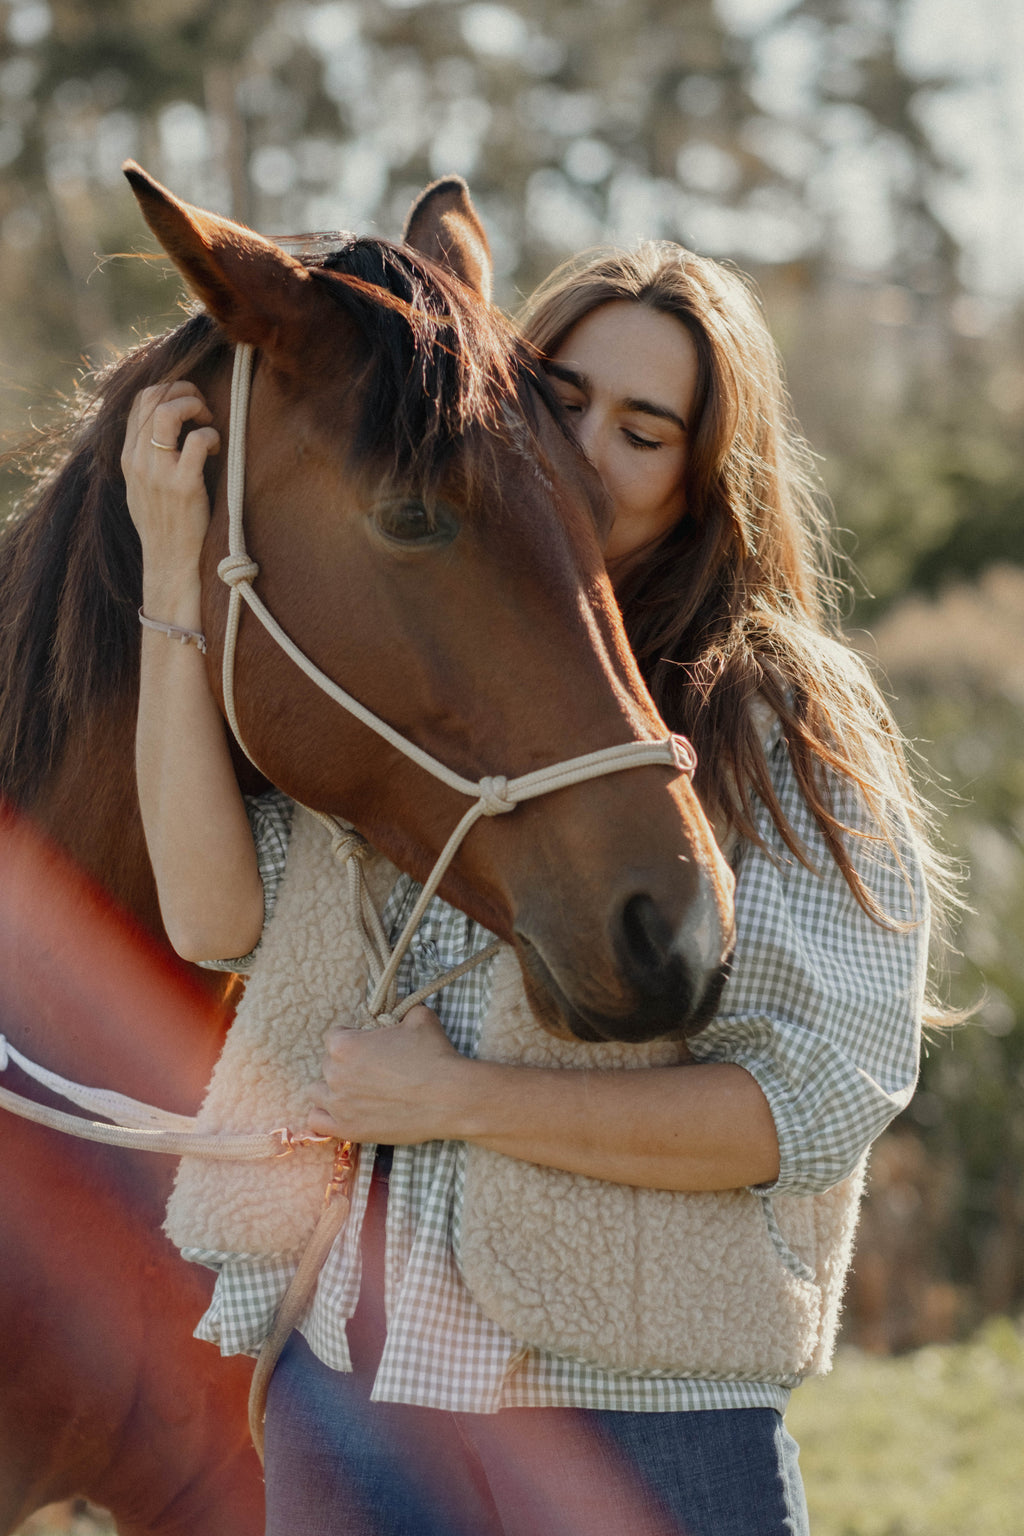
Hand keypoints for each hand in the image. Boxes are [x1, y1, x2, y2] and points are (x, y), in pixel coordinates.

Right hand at [122, 381, 219, 582]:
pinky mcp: (183, 485)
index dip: (167, 390)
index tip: (188, 402)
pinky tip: (217, 450)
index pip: (140, 401)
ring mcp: (159, 472)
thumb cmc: (162, 524)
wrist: (168, 561)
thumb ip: (145, 455)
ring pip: (169, 412)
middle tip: (203, 406)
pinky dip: (212, 435)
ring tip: (208, 421)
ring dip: (195, 405)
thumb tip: (160, 425)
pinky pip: (198, 440)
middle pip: (152, 397)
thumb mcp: (141, 487)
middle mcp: (138, 460)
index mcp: (128, 456)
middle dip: (183, 389)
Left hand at [307, 1004, 470, 1145]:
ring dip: (332, 1090)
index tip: (368, 1046)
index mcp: (345, 1045)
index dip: (352, 1039)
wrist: (449, 1098)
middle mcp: (335, 1073)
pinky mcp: (348, 1129)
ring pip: (317, 1093)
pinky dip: (325, 1117)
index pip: (334, 1037)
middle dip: (346, 1065)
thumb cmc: (434, 1055)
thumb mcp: (419, 1018)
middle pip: (328, 1064)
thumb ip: (401, 1011)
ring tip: (356, 1092)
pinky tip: (343, 1112)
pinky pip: (316, 1122)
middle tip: (372, 1071)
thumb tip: (400, 1010)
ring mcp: (338, 1104)